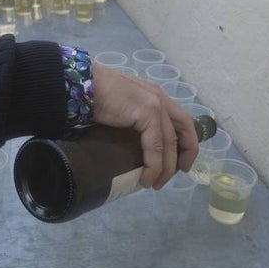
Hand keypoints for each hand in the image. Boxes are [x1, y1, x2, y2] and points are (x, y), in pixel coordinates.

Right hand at [88, 65, 198, 189]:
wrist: (81, 84)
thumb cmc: (93, 95)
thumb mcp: (120, 107)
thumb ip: (130, 119)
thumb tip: (128, 145)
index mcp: (153, 95)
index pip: (180, 119)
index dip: (186, 141)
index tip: (182, 162)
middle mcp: (159, 97)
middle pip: (184, 128)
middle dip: (186, 154)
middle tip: (177, 174)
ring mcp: (155, 104)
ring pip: (169, 142)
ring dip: (166, 167)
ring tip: (155, 183)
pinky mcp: (147, 112)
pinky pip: (155, 145)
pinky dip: (153, 165)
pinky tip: (147, 177)